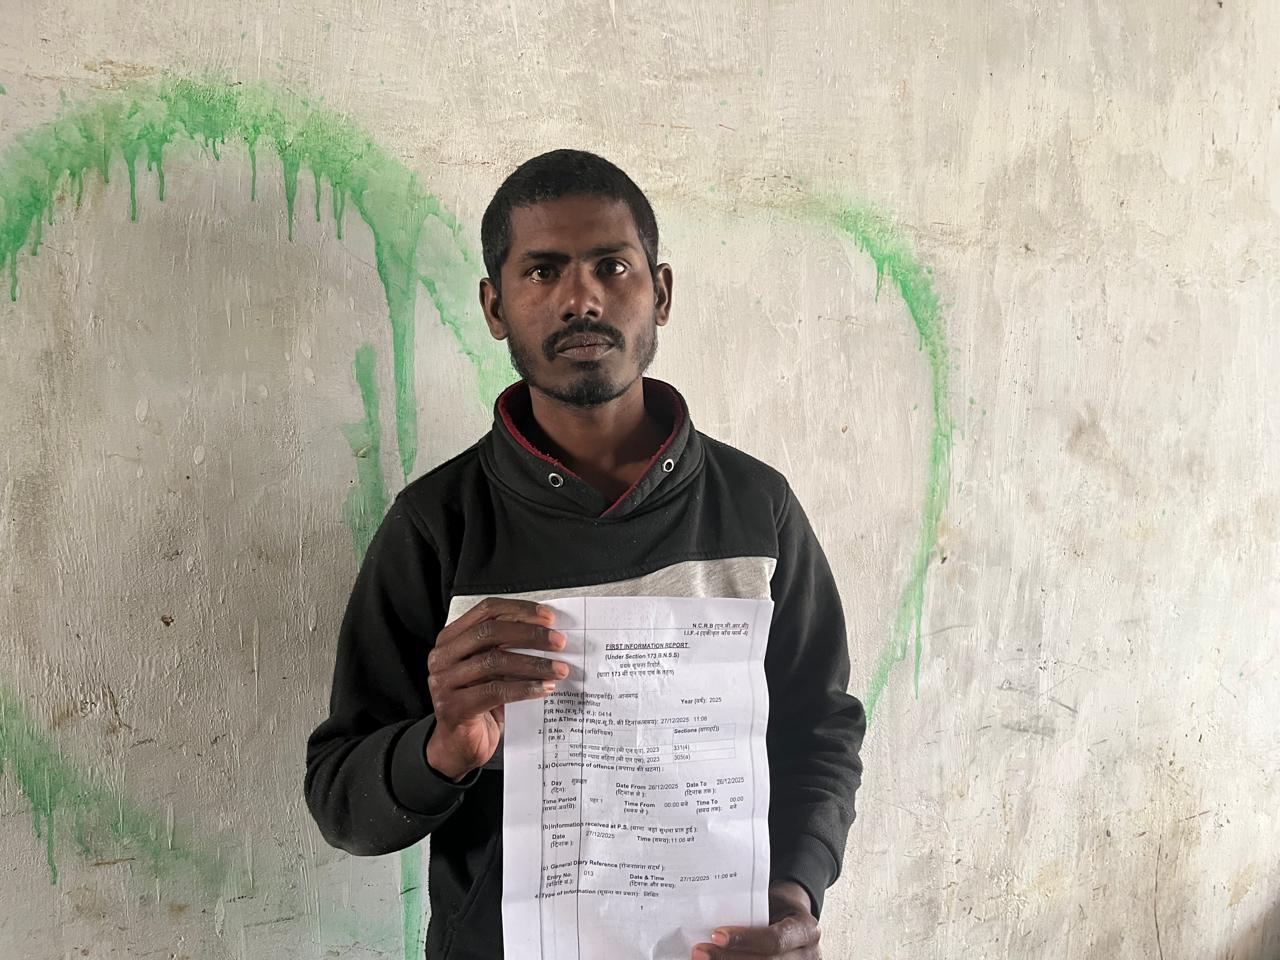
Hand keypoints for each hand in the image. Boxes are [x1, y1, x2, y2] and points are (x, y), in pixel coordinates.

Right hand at [425, 598, 568, 779]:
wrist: (459, 745)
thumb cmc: (480, 703)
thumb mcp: (492, 670)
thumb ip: (508, 648)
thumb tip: (549, 633)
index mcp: (451, 639)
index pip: (486, 610)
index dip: (519, 610)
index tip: (549, 617)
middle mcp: (442, 656)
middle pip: (489, 632)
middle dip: (530, 634)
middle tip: (559, 642)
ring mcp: (444, 682)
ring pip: (494, 661)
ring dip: (533, 664)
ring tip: (559, 669)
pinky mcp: (453, 707)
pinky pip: (495, 692)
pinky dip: (525, 688)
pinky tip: (545, 688)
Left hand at [691, 881, 819, 958]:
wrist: (794, 916)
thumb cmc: (778, 906)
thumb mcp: (771, 900)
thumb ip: (750, 910)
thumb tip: (710, 917)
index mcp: (806, 929)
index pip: (774, 940)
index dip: (745, 940)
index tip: (716, 935)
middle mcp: (807, 955)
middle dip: (729, 959)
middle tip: (700, 952)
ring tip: (703, 959)